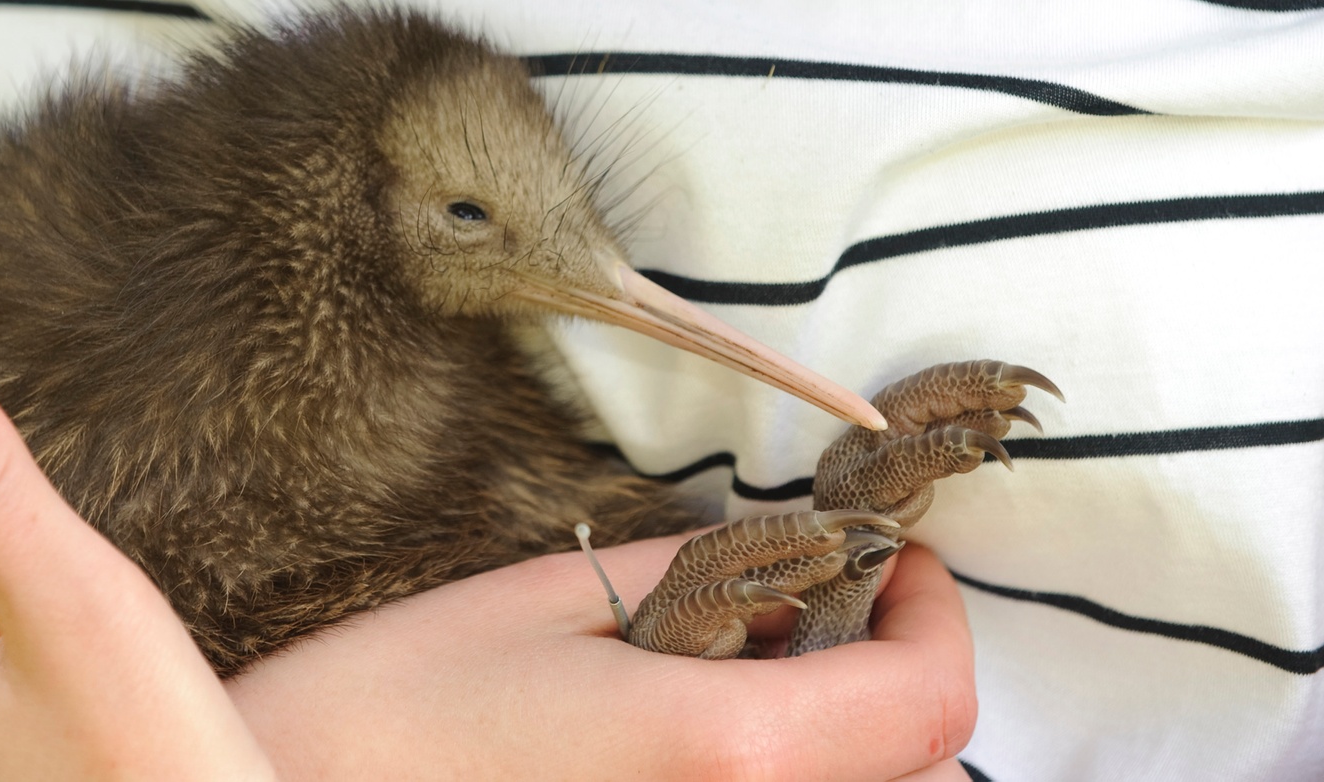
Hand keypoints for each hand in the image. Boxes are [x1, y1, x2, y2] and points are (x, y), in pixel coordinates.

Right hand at [229, 520, 975, 778]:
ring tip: (756, 683)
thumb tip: (784, 583)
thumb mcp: (542, 606)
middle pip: (916, 779)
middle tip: (823, 612)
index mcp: (723, 756)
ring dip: (846, 754)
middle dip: (895, 686)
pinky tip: (695, 757)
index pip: (926, 705)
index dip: (937, 620)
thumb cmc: (386, 717)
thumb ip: (691, 584)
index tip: (898, 563)